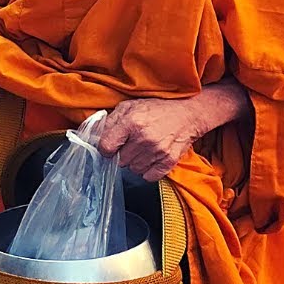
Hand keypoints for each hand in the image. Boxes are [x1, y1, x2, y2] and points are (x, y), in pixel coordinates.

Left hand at [97, 81, 249, 181]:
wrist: (188, 113)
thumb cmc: (156, 109)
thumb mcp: (129, 106)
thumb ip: (110, 121)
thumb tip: (96, 137)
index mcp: (131, 122)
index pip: (106, 147)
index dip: (106, 148)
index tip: (110, 147)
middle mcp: (143, 138)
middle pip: (120, 161)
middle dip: (122, 154)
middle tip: (131, 145)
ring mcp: (157, 151)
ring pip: (133, 170)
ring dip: (135, 162)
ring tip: (143, 150)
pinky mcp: (169, 160)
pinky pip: (149, 177)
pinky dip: (148, 170)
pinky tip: (151, 158)